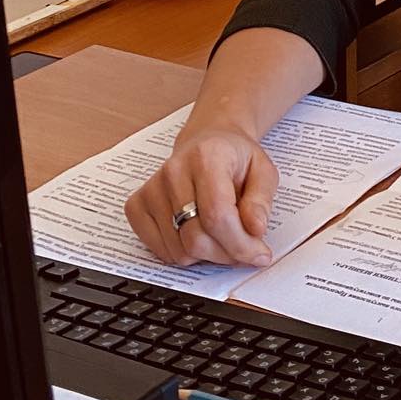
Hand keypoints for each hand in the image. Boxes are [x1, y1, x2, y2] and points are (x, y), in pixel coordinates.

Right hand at [124, 125, 277, 268]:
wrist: (207, 143)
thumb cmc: (234, 159)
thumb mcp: (263, 171)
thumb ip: (261, 200)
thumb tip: (255, 230)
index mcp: (207, 157)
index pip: (217, 215)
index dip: (241, 243)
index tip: (259, 254)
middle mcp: (173, 172)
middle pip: (196, 238)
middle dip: (227, 254)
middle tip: (245, 249)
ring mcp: (150, 190)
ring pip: (179, 251)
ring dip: (208, 256)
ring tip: (223, 236)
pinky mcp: (137, 207)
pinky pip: (161, 251)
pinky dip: (185, 254)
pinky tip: (199, 234)